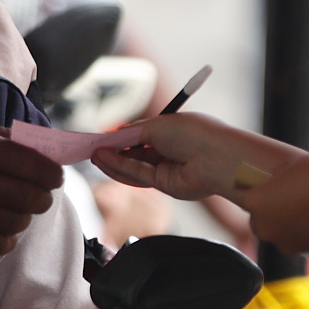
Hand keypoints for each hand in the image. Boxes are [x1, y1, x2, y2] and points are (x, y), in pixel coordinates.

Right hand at [0, 124, 60, 257]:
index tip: (56, 178)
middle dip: (42, 198)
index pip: (30, 162)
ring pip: (19, 223)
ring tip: (10, 209)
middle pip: (30, 197)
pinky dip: (6, 237)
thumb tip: (51, 152)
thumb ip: (10, 140)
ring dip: (22, 218)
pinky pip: (2, 244)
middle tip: (38, 196)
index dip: (52, 173)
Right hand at [90, 113, 270, 198]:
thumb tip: (115, 135)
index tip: (101, 137)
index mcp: (171, 132)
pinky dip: (120, 167)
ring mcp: (166, 168)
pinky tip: (105, 159)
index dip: (120, 137)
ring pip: (133, 166)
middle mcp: (168, 151)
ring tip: (94, 154)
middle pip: (134, 153)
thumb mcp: (157, 125)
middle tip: (91, 148)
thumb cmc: (193, 133)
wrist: (216, 157)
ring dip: (113, 161)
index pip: (140, 136)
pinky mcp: (164, 184)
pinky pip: (138, 175)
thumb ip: (133, 133)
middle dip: (113, 151)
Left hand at [236, 153, 308, 253]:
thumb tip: (275, 178)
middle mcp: (261, 225)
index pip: (245, 193)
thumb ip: (279, 173)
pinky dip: (298, 231)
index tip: (268, 183)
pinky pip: (291, 238)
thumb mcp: (297, 164)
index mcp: (255, 201)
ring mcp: (279, 241)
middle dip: (270, 206)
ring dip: (285, 220)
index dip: (258, 187)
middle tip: (290, 195)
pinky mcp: (297, 251)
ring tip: (306, 206)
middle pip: (259, 214)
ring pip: (275, 228)